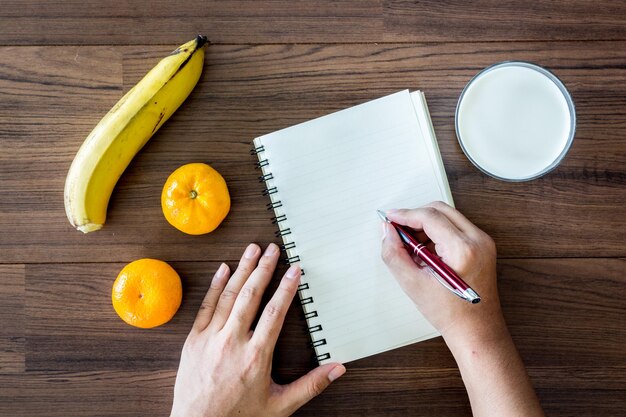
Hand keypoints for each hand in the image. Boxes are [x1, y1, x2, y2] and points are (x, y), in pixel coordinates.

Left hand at [170, 243, 345, 416]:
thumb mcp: (280, 406)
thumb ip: (310, 386)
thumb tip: (338, 369)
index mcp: (256, 356)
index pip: (275, 312)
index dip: (286, 288)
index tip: (294, 269)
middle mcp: (232, 342)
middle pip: (251, 296)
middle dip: (264, 268)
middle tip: (273, 248)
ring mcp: (210, 338)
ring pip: (228, 296)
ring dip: (242, 270)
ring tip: (252, 250)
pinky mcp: (194, 340)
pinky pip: (205, 306)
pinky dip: (215, 285)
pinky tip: (223, 269)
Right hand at [380, 201, 501, 341]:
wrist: (476, 331)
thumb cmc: (451, 314)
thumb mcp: (413, 284)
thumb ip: (394, 254)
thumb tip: (387, 231)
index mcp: (463, 249)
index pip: (429, 217)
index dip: (405, 215)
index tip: (389, 218)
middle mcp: (478, 240)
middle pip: (440, 210)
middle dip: (415, 216)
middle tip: (397, 230)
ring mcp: (483, 242)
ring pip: (448, 216)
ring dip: (426, 224)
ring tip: (411, 247)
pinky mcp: (482, 246)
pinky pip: (456, 227)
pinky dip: (437, 232)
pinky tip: (425, 252)